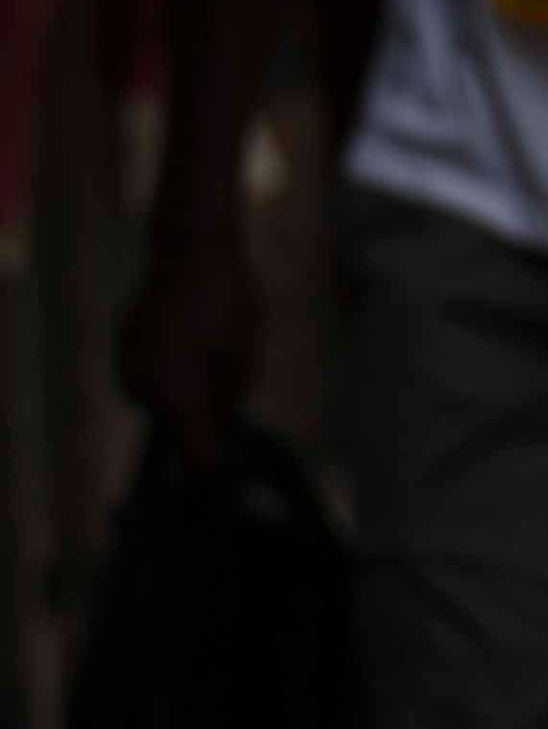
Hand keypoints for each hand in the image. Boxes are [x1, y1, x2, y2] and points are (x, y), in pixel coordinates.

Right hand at [121, 225, 261, 468]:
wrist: (190, 251)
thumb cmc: (227, 303)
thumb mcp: (244, 358)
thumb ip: (228, 401)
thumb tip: (220, 428)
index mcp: (179, 398)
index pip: (194, 456)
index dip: (211, 467)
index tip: (224, 477)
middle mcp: (145, 391)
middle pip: (177, 424)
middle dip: (200, 414)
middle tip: (224, 376)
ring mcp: (128, 369)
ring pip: (162, 397)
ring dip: (181, 388)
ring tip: (204, 346)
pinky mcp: (122, 348)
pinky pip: (149, 371)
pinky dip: (166, 365)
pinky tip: (184, 336)